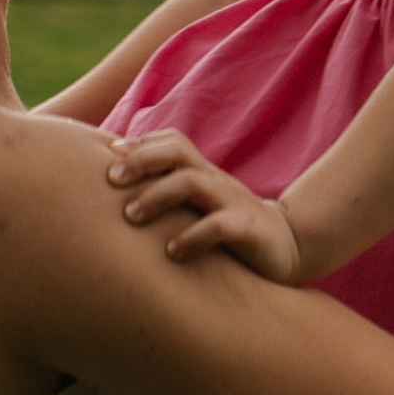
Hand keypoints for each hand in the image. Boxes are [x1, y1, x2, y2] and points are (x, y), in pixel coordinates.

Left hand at [108, 127, 304, 281]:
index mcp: (200, 172)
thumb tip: (116, 192)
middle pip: (177, 151)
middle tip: (110, 179)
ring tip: (130, 216)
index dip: (138, 144)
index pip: (169, 142)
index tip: (105, 154)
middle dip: (141, 160)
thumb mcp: (197, 205)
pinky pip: (219, 227)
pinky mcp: (248, 229)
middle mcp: (213, 180)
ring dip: (157, 196)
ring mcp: (231, 201)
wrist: (288, 246)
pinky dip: (192, 237)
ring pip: (193, 183)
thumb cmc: (227, 225)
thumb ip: (167, 192)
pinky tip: (171, 252)